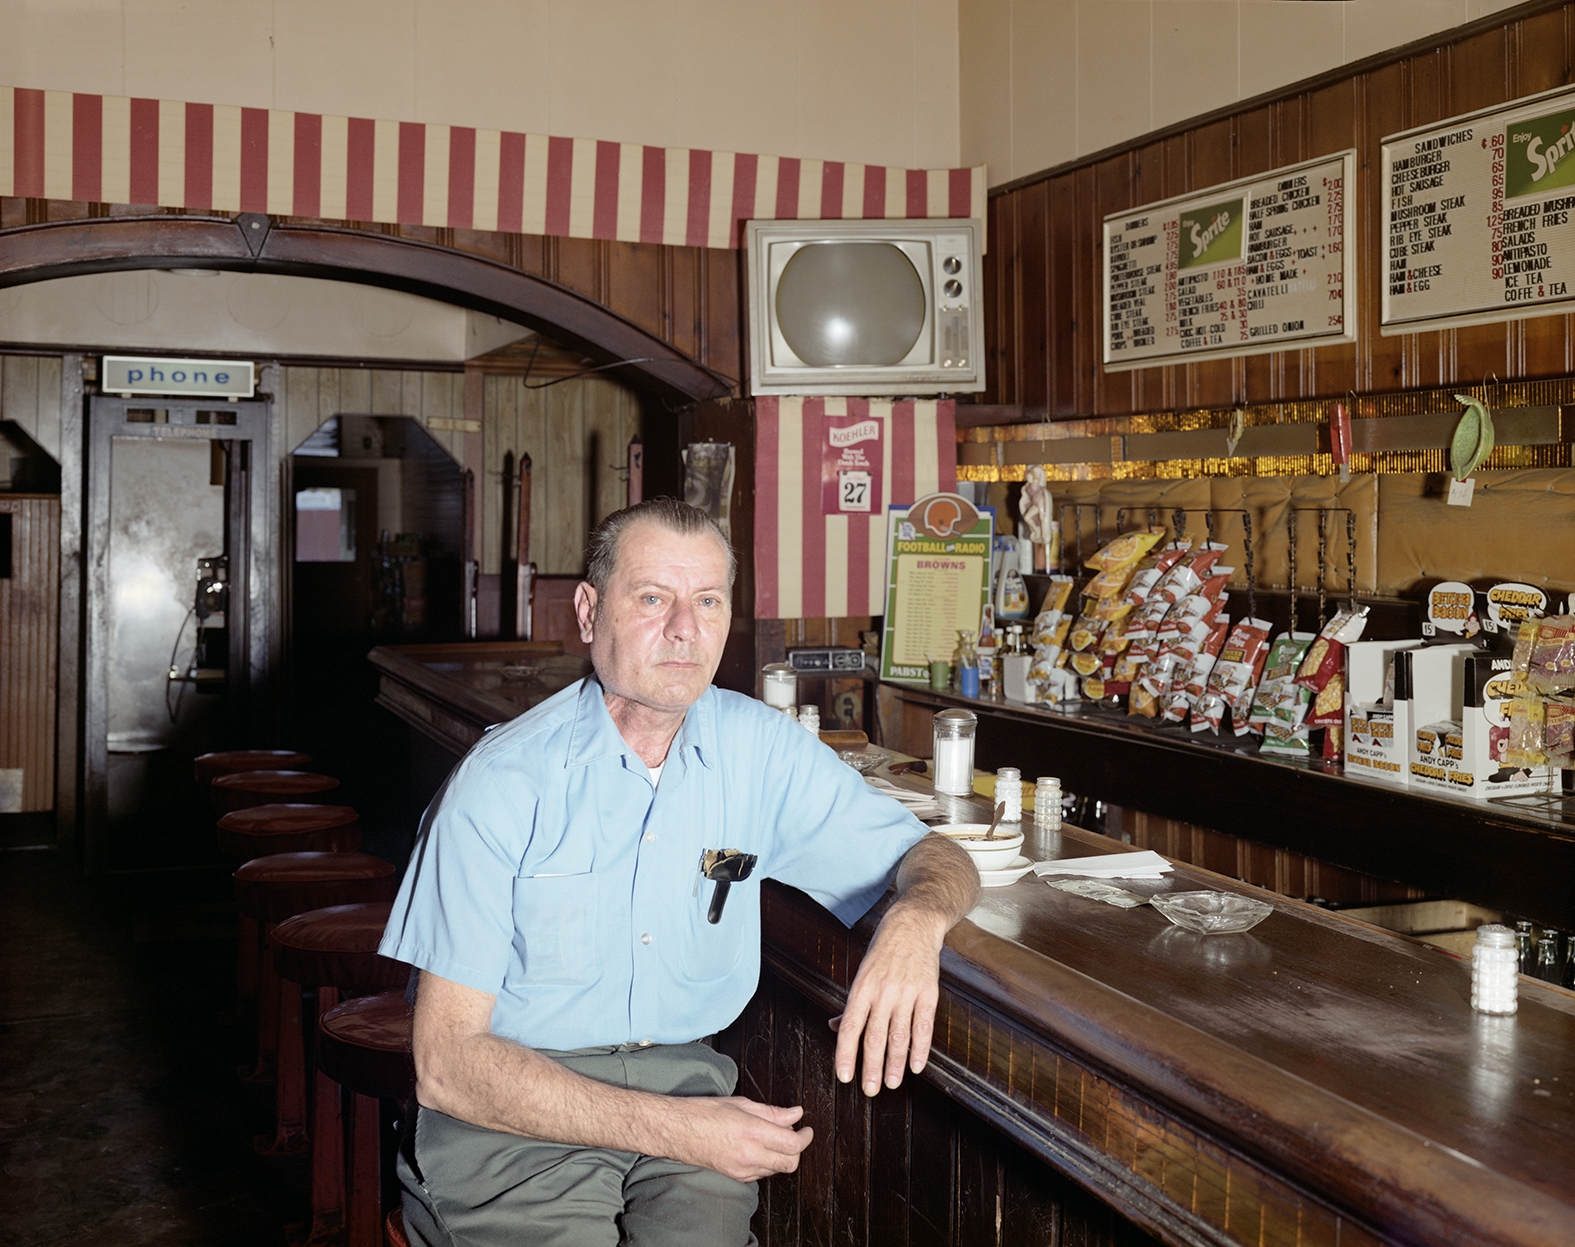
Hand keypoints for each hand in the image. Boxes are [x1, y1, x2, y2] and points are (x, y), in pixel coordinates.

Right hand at [668, 1097, 813, 1181]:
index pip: (792, 1144)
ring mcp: (742, 1169)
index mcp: (753, 1132)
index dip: (805, 1136)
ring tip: (775, 1138)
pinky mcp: (736, 1176)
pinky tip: (760, 1148)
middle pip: (790, 1163)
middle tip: (796, 1134)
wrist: (678, 1130)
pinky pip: (762, 1174)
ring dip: (783, 1156)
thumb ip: (772, 1112)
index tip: (807, 1129)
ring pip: (777, 1170)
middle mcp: (750, 1154)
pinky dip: (768, 1163)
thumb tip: (795, 1114)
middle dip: (798, 1150)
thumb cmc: (704, 1112)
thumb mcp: (742, 1103)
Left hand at [828, 905, 946, 1095]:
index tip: (844, 1076)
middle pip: (875, 1036)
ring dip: (896, 1064)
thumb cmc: (883, 952)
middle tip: (870, 1090)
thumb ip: (851, 1005)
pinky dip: (920, 1049)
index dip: (846, 1054)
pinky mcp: (928, 993)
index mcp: (862, 987)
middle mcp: (883, 991)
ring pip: (899, 1036)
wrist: (912, 925)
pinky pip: (924, 1027)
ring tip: (892, 1083)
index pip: (850, 1026)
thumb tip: (833, 1027)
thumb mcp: (861, 974)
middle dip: (871, 1067)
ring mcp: (907, 992)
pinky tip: (917, 1066)